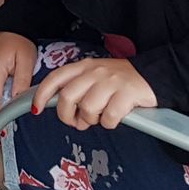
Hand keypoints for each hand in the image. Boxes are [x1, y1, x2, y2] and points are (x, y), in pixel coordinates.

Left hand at [33, 57, 155, 130]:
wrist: (152, 75)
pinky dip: (109, 123)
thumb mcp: (94, 76)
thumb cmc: (119, 80)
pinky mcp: (127, 94)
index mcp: (84, 66)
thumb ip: (76, 87)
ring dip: (91, 120)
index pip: (56, 78)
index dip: (42, 94)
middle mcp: (95, 71)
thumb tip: (58, 107)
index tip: (37, 109)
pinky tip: (114, 117)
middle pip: (68, 97)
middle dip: (67, 115)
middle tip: (77, 122)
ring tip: (99, 117)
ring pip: (87, 109)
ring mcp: (111, 81)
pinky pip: (109, 118)